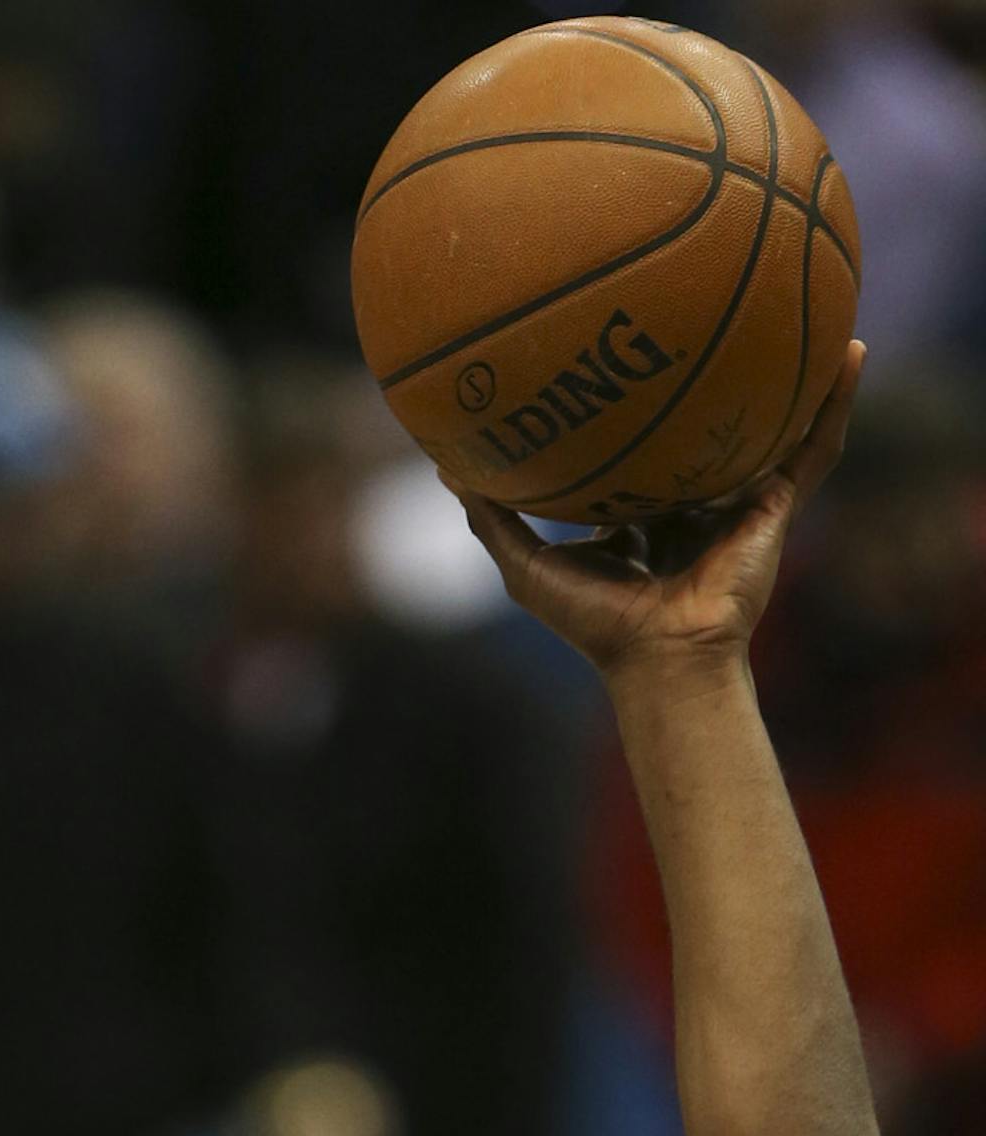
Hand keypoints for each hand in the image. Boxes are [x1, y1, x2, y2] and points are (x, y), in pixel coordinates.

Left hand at [452, 340, 863, 678]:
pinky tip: (853, 353)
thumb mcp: (527, 564)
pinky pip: (816, 447)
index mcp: (640, 517)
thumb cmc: (594, 622)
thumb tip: (447, 463)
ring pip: (770, 428)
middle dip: (711, 383)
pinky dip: (837, 403)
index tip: (619, 360)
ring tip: (810, 312)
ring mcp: (737, 503)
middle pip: (705, 432)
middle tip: (705, 317)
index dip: (631, 416)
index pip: (638, 455)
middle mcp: (691, 504)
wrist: (660, 657)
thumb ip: (492, 515)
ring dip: (793, 376)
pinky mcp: (776, 507)